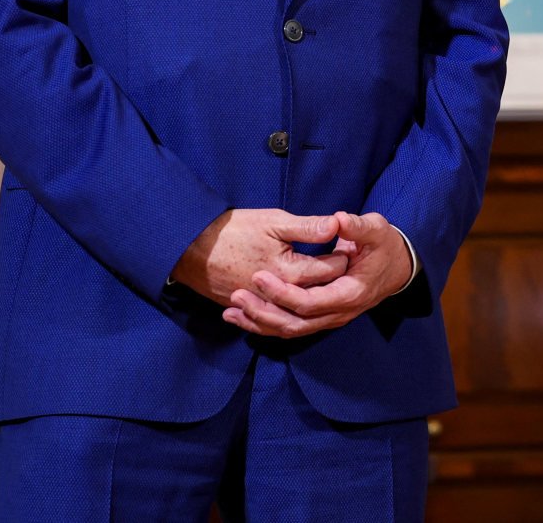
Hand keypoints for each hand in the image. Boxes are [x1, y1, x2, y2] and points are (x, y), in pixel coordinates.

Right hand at [170, 208, 346, 307]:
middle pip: (319, 294)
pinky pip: (273, 321)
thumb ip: (308, 227)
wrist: (191, 248)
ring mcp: (263, 306)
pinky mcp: (249, 309)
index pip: (331, 270)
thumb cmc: (233, 230)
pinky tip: (295, 307)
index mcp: (291, 272)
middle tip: (346, 261)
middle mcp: (280, 296)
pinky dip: (289, 313)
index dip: (343, 256)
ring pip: (298, 312)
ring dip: (315, 301)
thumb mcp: (274, 221)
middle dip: (334, 279)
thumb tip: (337, 225)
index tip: (350, 244)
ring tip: (324, 286)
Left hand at [224, 212, 414, 338]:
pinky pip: (289, 328)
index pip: (310, 302)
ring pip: (289, 330)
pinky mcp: (320, 318)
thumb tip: (338, 219)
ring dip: (259, 322)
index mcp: (349, 293)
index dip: (282, 293)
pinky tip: (240, 317)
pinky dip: (264, 325)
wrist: (396, 268)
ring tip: (231, 310)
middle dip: (263, 311)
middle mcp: (337, 313)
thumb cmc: (383, 246)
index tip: (258, 275)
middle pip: (295, 323)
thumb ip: (356, 226)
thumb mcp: (376, 230)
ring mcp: (328, 319)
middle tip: (236, 294)